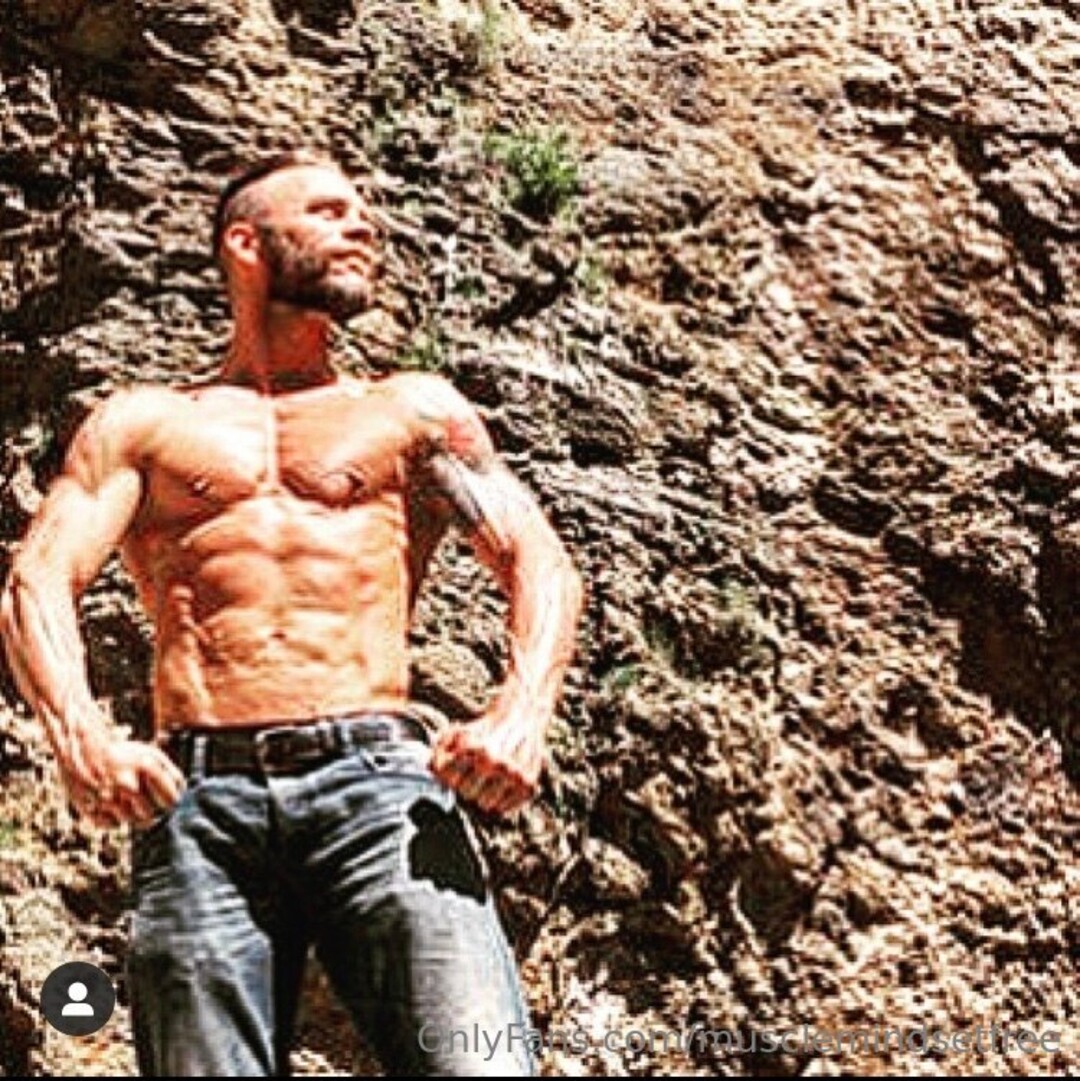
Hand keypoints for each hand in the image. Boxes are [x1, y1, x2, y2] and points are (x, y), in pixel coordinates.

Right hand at [60, 729, 186, 828]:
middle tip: (147, 804)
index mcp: (147, 767)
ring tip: (126, 800)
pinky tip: (110, 803)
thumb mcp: (150, 754)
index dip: (171, 803)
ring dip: (132, 815)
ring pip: (131, 822)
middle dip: (151, 812)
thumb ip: (170, 772)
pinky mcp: (91, 809)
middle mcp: (128, 784)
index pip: (170, 799)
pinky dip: (113, 818)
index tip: (169, 803)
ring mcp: (108, 799)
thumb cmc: (122, 753)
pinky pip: (111, 825)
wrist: (81, 748)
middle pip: (150, 815)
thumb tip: (183, 794)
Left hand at [429, 710, 543, 815]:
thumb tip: (432, 770)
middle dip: (465, 784)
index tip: (454, 767)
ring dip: (483, 794)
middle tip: (473, 771)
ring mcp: (515, 776)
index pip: (448, 779)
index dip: (447, 774)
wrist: (521, 717)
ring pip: (485, 806)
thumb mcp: (459, 732)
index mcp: (478, 749)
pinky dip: (500, 801)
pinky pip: (505, 809)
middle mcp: (498, 764)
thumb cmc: (486, 729)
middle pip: (466, 795)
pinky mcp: (528, 785)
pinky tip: (501, 784)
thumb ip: (440, 750)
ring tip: (487, 778)